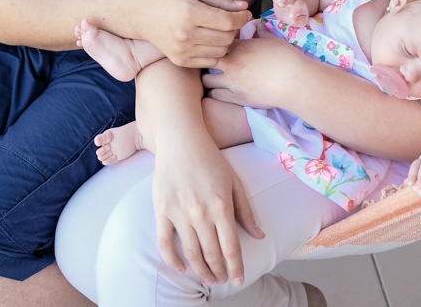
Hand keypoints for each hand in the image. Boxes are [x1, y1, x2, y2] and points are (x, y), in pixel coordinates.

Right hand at [138, 0, 251, 68]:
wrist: (141, 15)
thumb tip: (244, 8)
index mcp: (189, 12)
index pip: (228, 21)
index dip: (242, 18)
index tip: (245, 13)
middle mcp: (185, 34)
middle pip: (227, 37)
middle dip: (235, 28)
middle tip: (230, 19)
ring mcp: (182, 50)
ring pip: (222, 51)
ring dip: (226, 40)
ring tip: (218, 29)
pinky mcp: (180, 61)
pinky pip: (211, 61)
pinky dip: (216, 52)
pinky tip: (209, 40)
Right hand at [152, 135, 264, 286]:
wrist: (180, 139)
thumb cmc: (210, 159)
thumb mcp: (234, 181)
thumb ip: (245, 211)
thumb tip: (259, 236)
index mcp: (221, 206)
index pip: (231, 248)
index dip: (236, 268)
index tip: (239, 279)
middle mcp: (201, 213)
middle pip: (212, 255)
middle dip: (219, 273)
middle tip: (222, 281)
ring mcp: (179, 213)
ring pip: (191, 254)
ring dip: (201, 271)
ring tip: (208, 278)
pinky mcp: (162, 210)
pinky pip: (164, 243)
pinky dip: (172, 260)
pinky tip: (180, 268)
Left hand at [202, 37, 300, 108]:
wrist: (295, 81)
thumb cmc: (287, 58)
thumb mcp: (273, 39)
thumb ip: (262, 31)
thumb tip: (257, 25)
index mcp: (239, 47)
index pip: (215, 41)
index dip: (215, 44)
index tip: (219, 47)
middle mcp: (232, 63)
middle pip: (205, 60)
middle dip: (205, 60)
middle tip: (210, 63)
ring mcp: (233, 82)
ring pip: (206, 80)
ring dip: (208, 78)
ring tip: (213, 78)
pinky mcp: (237, 98)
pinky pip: (214, 96)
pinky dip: (215, 93)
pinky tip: (220, 91)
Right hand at [264, 0, 309, 25]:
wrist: (293, 10)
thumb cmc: (298, 16)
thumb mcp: (301, 21)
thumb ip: (299, 21)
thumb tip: (294, 21)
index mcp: (300, 5)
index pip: (298, 6)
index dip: (295, 11)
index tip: (292, 16)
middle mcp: (293, 0)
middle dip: (286, 0)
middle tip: (282, 4)